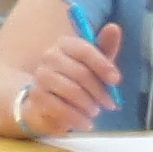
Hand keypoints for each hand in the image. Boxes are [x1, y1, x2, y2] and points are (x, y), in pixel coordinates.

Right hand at [9, 17, 123, 139]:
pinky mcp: (36, 96)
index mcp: (66, 44)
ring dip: (89, 105)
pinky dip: (77, 118)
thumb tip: (114, 27)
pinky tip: (86, 123)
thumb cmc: (77, 80)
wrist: (47, 102)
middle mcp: (50, 56)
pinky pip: (60, 108)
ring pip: (71, 91)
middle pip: (80, 73)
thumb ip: (105, 50)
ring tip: (95, 111)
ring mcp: (40, 76)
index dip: (102, 65)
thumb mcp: (94, 66)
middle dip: (100, 91)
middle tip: (110, 104)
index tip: (116, 80)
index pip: (84, 49)